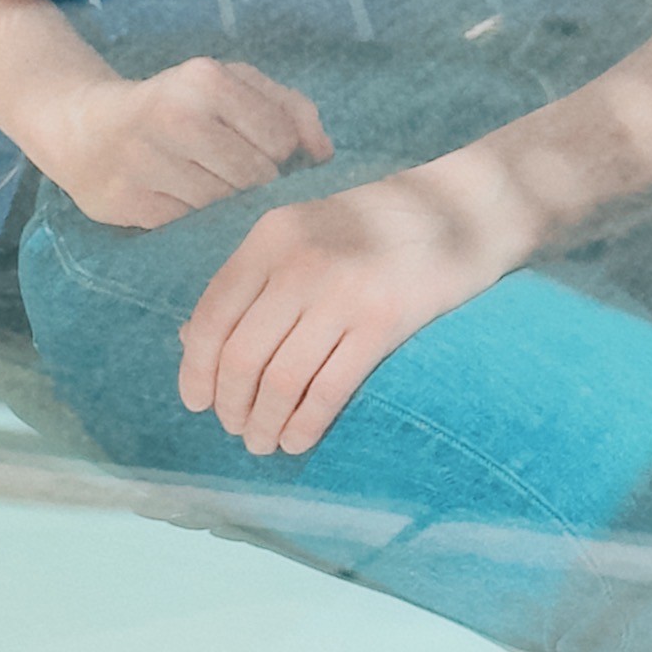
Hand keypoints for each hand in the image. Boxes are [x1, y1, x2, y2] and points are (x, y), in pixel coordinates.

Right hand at [25, 58, 332, 230]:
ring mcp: (146, 161)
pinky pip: (187, 226)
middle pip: (254, 178)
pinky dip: (190, 219)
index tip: (262, 153)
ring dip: (223, 204)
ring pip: (222, 206)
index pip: (280, 140)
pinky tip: (176, 198)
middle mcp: (174, 117)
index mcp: (206, 79)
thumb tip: (325, 154)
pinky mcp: (127, 202)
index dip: (281, 155)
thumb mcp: (232, 85)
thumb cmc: (174, 104)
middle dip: (253, 183)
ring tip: (205, 184)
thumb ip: (290, 108)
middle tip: (234, 175)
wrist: (84, 128)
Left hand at [178, 156, 533, 456]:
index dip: (196, 368)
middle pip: (242, 356)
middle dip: (230, 405)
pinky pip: (329, 390)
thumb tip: (191, 340)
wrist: (460, 209)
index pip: (213, 315)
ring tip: (263, 442)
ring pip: (281, 381)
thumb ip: (250, 280)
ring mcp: (343, 292)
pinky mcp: (385, 322)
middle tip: (235, 428)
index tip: (197, 401)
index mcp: (271, 236)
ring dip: (264, 423)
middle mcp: (300, 261)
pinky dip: (305, 425)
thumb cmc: (373, 226)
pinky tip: (297, 439)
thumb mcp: (301, 233)